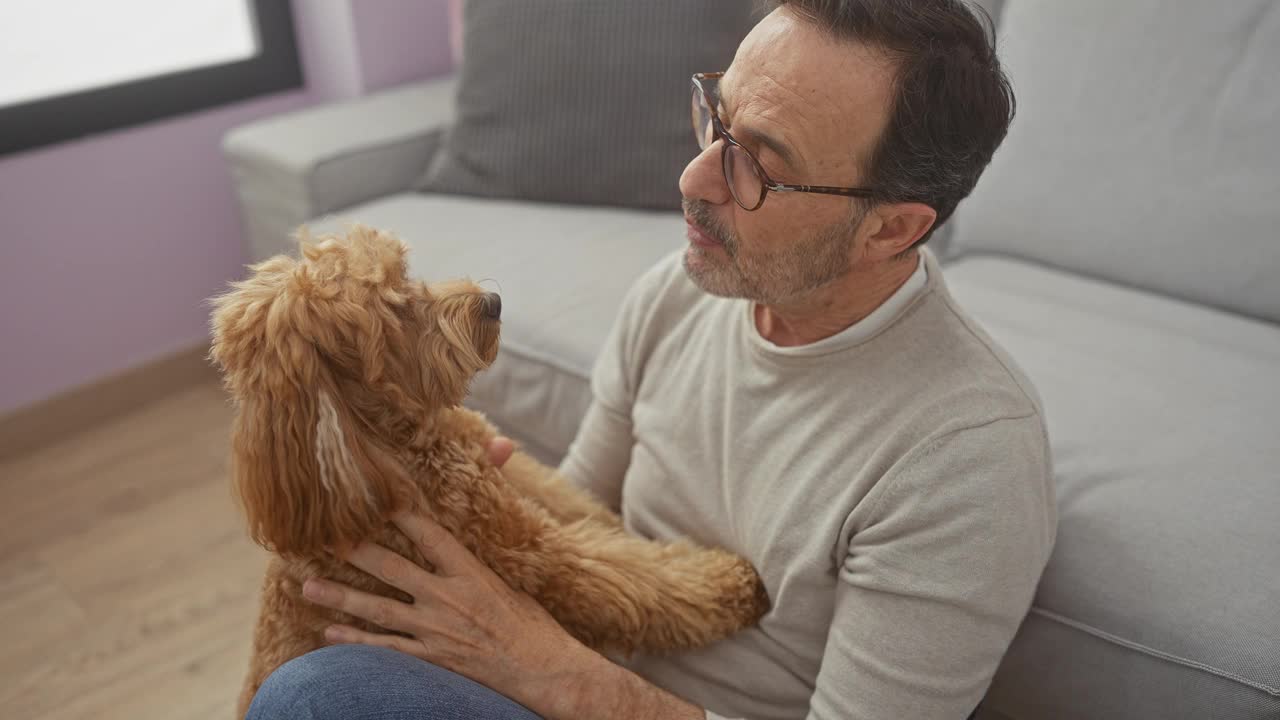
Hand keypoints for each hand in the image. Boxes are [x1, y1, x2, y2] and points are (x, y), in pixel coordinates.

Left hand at [300, 435, 591, 711]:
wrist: (543, 672)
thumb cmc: (533, 627)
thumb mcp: (513, 583)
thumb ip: (486, 559)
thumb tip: (469, 546)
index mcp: (472, 573)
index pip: (430, 535)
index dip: (402, 514)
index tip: (377, 497)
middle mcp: (448, 599)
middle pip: (392, 568)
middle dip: (356, 551)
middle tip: (324, 536)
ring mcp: (435, 630)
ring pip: (378, 609)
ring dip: (340, 597)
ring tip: (308, 586)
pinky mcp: (431, 658)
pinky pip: (385, 648)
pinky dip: (355, 640)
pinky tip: (329, 632)